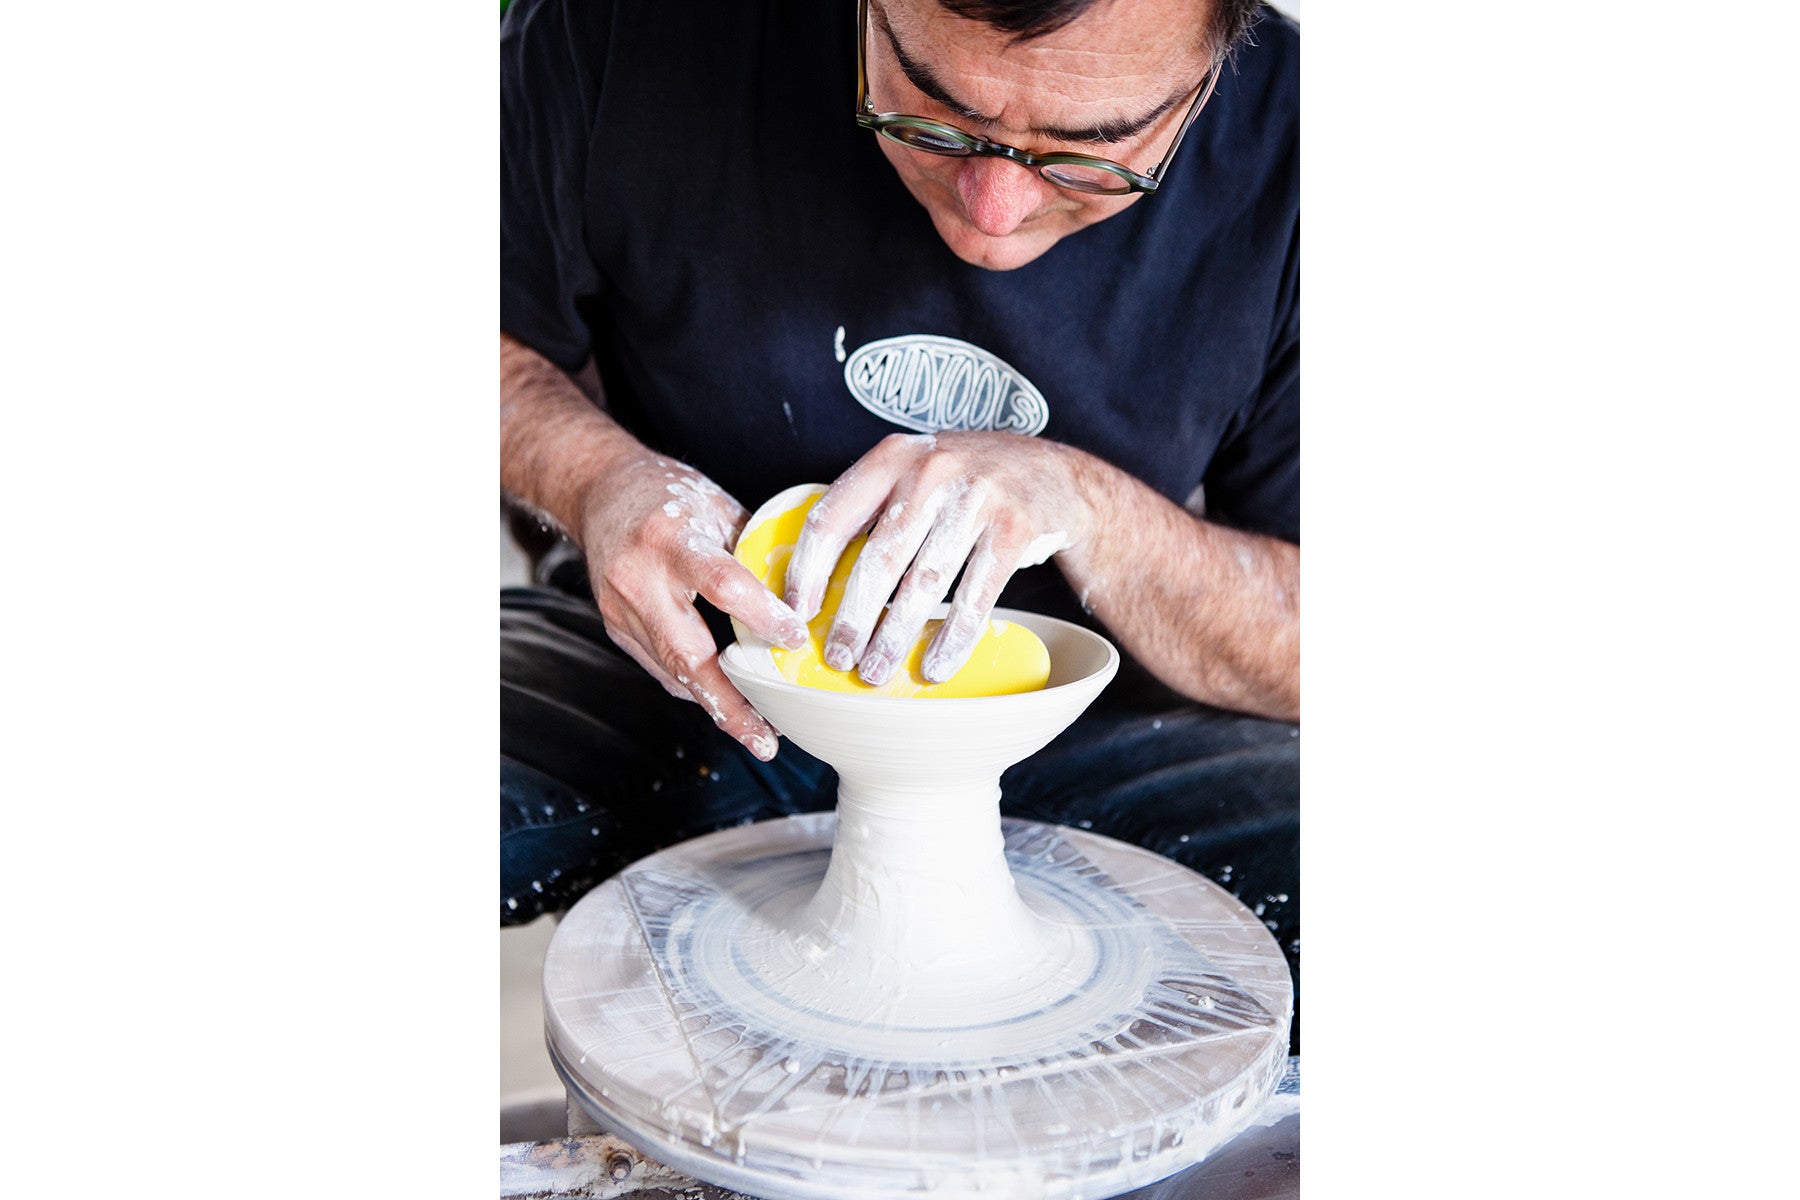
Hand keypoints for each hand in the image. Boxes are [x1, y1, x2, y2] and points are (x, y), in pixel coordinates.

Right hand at [578, 455, 809, 759]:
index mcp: (671, 538)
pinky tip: (726, 699)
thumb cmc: (667, 495)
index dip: (762, 616)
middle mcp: (639, 577)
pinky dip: (696, 685)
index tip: (796, 639)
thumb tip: (803, 599)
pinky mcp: (616, 628)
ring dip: (718, 704)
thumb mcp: (718, 507)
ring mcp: (621, 608)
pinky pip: (661, 668)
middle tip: (767, 738)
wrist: (601, 492)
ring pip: (673, 671)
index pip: (723, 584)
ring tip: (759, 730)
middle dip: (730, 702)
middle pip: (687, 653)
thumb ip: (753, 555)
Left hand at [784, 432, 1088, 686]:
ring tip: (877, 671)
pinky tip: (935, 666)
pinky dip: (953, 638)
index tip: (797, 614)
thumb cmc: (964, 483)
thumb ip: (869, 509)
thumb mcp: (912, 474)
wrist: (1051, 472)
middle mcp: (932, 470)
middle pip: (879, 557)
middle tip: (838, 658)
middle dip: (854, 617)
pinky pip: (976, 595)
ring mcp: (978, 497)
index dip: (808, 571)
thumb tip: (810, 579)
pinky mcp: (1015, 528)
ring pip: (926, 581)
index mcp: (891, 457)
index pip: (833, 517)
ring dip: (897, 636)